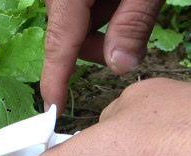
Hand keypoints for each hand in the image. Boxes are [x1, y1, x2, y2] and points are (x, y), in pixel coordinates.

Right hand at [41, 0, 164, 112]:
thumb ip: (133, 24)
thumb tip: (121, 68)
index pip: (59, 45)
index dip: (55, 81)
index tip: (54, 110)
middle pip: (68, 38)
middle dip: (99, 50)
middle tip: (136, 43)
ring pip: (75, 26)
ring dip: (102, 32)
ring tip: (136, 12)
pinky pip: (81, 11)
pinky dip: (102, 16)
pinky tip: (124, 3)